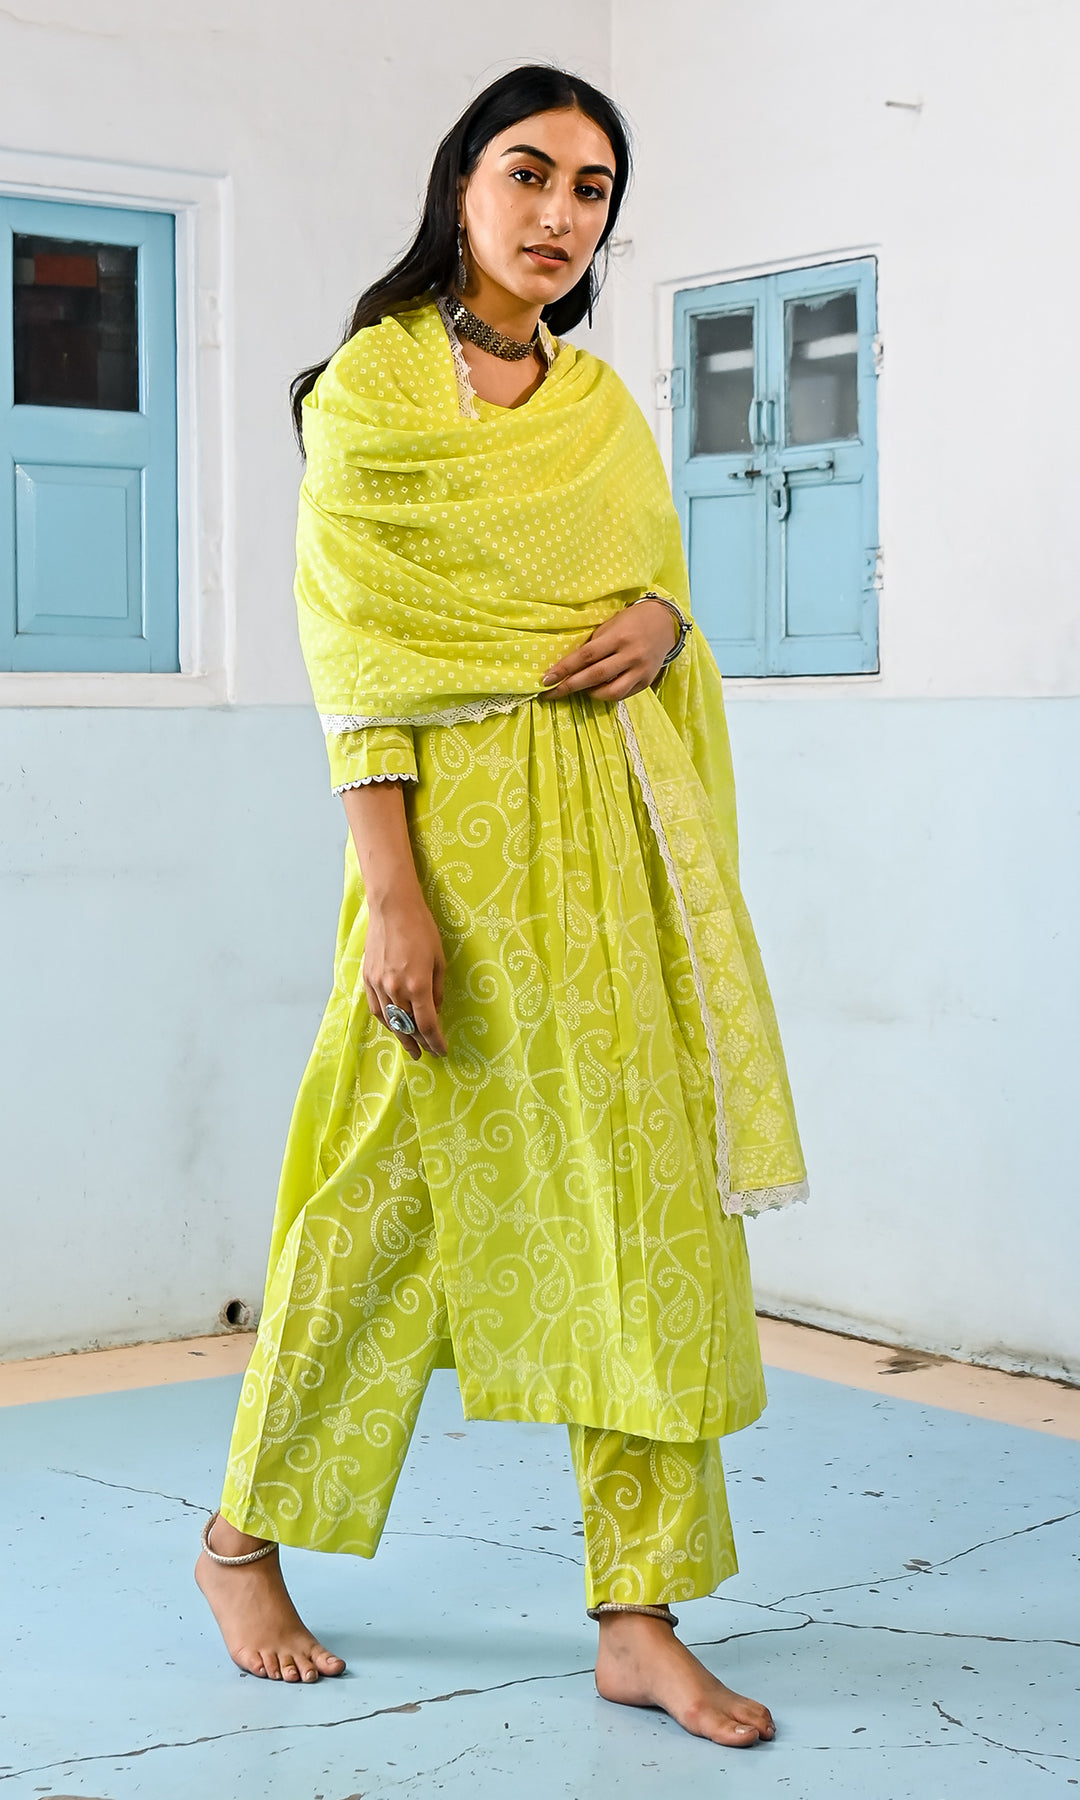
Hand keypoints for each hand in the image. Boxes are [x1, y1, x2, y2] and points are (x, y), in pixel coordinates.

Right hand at [362, 890, 447, 1060]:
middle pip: (407, 1027)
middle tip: (425, 1054)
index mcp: (418, 985)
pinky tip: (392, 1026)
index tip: (442, 1051)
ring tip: (410, 1047)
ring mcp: (379, 985)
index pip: (427, 1025)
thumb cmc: (422, 930)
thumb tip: (435, 1011)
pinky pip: (376, 1008)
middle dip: (419, 1043)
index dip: (435, 1042)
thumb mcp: (439, 960)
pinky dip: (385, 1021)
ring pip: (390, 1021)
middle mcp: (396, 989)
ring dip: (401, 1036)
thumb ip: (437, 990)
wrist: (393, 909)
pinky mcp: (368, 979)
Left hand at [540, 600, 677, 700]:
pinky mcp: (646, 681)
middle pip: (595, 676)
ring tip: (579, 690)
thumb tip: (570, 666)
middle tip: (550, 693)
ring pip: (610, 692)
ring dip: (589, 694)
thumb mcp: (610, 626)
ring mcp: (640, 671)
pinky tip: (597, 690)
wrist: (664, 623)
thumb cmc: (630, 622)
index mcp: (618, 637)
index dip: (564, 669)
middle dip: (570, 686)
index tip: (546, 679)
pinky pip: (622, 695)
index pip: (586, 656)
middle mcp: (630, 655)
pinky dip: (606, 695)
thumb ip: (593, 645)